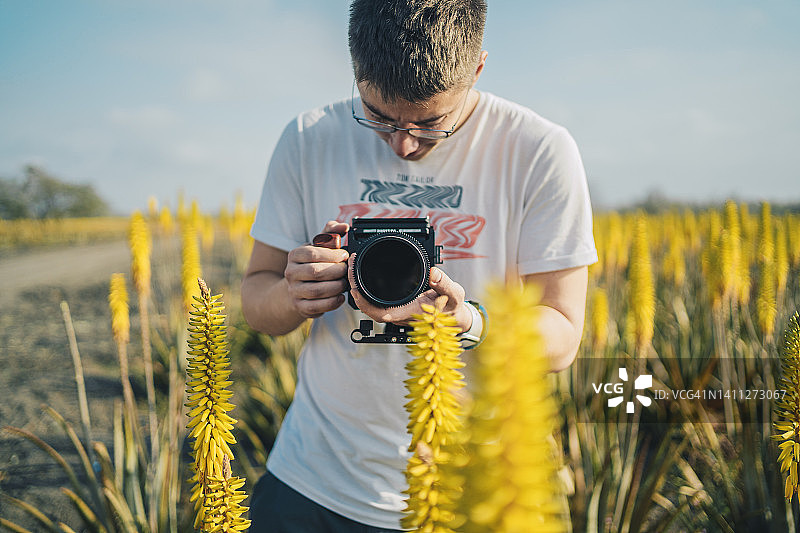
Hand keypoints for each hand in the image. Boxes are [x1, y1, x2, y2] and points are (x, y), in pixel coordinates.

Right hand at [284, 221, 349, 317]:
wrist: (297, 288)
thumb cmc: (313, 264)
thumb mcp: (319, 247)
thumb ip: (331, 234)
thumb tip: (344, 226)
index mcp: (294, 255)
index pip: (312, 253)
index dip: (331, 254)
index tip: (344, 255)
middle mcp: (290, 273)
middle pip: (315, 272)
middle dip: (336, 271)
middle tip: (346, 270)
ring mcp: (294, 291)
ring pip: (317, 291)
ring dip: (336, 287)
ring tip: (345, 283)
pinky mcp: (300, 307)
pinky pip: (317, 307)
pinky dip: (332, 302)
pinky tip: (340, 296)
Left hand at [347, 256, 472, 330]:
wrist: (455, 317)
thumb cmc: (453, 308)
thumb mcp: (453, 294)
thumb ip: (444, 284)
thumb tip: (433, 273)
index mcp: (409, 313)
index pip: (379, 314)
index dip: (363, 303)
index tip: (355, 286)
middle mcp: (399, 314)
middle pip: (369, 307)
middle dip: (356, 289)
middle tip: (351, 265)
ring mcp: (397, 311)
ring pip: (371, 304)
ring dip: (360, 288)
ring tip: (354, 266)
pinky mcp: (397, 306)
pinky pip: (376, 300)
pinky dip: (367, 288)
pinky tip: (364, 275)